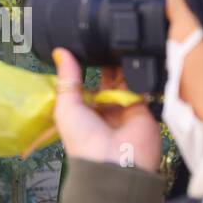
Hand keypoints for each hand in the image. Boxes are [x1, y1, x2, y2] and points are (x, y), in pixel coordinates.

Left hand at [52, 49, 160, 171]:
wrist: (116, 163)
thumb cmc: (84, 138)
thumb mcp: (66, 107)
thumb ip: (67, 79)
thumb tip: (60, 51)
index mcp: (83, 111)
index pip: (85, 85)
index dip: (85, 68)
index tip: (85, 45)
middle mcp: (103, 109)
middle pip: (106, 81)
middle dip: (105, 64)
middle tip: (103, 39)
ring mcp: (124, 108)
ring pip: (123, 80)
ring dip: (120, 65)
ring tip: (117, 43)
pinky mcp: (142, 107)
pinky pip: (140, 85)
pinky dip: (137, 73)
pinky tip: (132, 55)